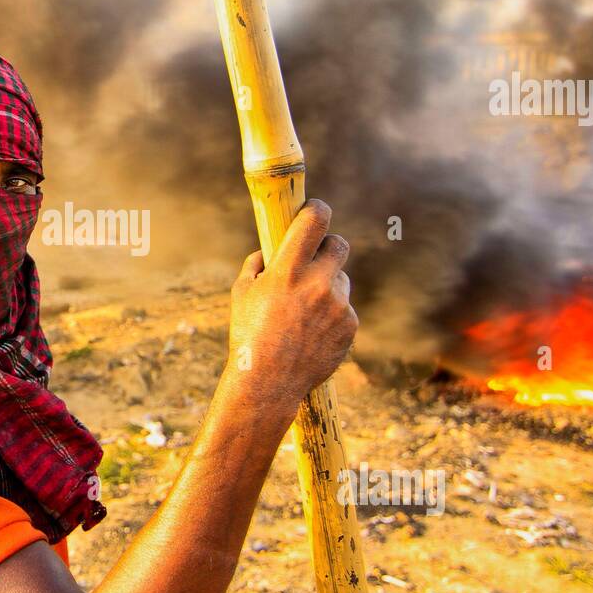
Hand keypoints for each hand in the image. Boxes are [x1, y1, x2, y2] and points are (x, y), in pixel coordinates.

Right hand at [224, 198, 357, 414]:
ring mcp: (338, 305)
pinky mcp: (350, 325)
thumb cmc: (248, 335)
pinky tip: (312, 333)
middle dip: (328, 248)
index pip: (315, 220)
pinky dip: (332, 315)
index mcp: (288, 269)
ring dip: (327, 287)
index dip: (317, 209)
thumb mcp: (241, 294)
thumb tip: (267, 252)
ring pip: (340, 281)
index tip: (315, 210)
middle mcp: (318, 283)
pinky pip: (344, 309)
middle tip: (316, 259)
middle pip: (339, 245)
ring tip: (304, 313)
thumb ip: (256, 266)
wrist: (268, 383)